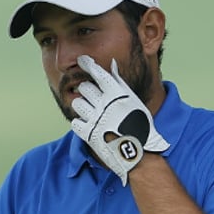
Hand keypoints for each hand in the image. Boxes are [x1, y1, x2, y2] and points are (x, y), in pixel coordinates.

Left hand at [70, 55, 169, 185]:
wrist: (137, 153)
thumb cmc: (139, 125)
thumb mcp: (134, 101)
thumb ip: (120, 82)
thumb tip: (112, 63)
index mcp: (118, 95)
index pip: (99, 74)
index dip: (88, 64)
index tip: (82, 60)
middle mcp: (105, 105)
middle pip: (85, 87)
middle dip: (87, 90)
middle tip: (94, 97)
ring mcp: (96, 119)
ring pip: (77, 103)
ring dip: (82, 106)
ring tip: (92, 111)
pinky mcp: (88, 134)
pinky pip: (75, 122)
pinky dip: (80, 122)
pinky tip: (88, 124)